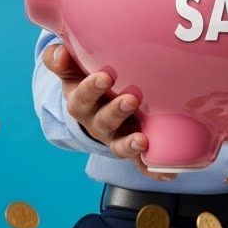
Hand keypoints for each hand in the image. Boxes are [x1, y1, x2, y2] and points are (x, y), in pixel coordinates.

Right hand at [42, 43, 174, 181]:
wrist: (94, 103)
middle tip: (131, 99)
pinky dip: (151, 169)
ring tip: (142, 141)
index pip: (81, 96)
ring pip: (119, 144)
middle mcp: (96, 122)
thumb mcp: (70, 67)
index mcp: (80, 101)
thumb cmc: (84, 78)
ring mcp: (114, 136)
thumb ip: (60, 58)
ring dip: (130, 143)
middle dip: (116, 111)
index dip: (90, 89)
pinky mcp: (130, 146)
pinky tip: (167, 173)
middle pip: (103, 121)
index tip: (104, 77)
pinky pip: (140, 162)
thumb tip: (60, 54)